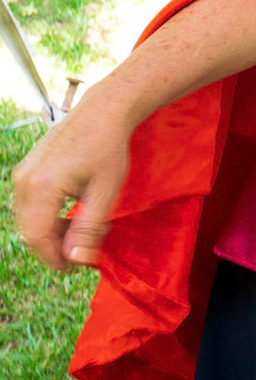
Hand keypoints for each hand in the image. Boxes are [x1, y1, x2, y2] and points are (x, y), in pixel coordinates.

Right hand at [9, 95, 132, 272]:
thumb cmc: (109, 149)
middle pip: (30, 231)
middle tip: (86, 250)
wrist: (103, 112)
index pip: (38, 238)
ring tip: (87, 228)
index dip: (55, 259)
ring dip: (54, 231)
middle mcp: (24, 181)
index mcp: (41, 187)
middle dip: (56, 246)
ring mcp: (22, 174)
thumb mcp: (105, 191)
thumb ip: (88, 227)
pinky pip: (31, 204)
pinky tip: (75, 212)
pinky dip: (49, 215)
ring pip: (29, 219)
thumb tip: (76, 259)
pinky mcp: (27, 170)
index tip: (77, 268)